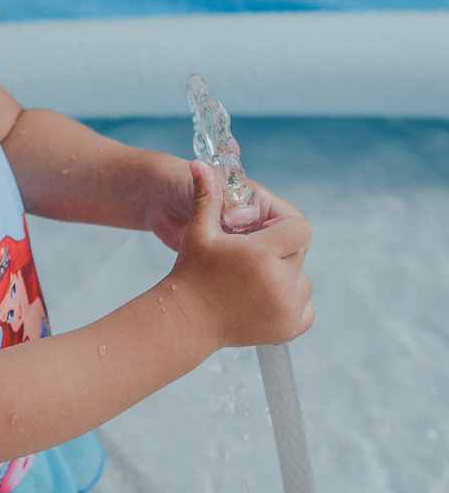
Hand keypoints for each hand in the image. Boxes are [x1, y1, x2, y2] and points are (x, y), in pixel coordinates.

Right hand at [169, 161, 313, 348]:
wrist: (186, 321)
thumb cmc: (191, 272)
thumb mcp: (199, 231)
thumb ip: (207, 196)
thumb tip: (198, 164)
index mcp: (260, 253)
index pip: (300, 228)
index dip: (283, 226)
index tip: (261, 232)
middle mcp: (279, 281)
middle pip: (299, 253)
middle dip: (280, 251)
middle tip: (251, 257)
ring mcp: (286, 308)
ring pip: (304, 280)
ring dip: (286, 276)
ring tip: (254, 279)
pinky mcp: (289, 328)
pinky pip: (306, 307)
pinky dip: (291, 302)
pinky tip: (263, 298)